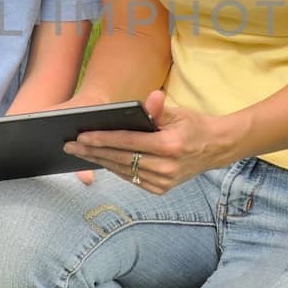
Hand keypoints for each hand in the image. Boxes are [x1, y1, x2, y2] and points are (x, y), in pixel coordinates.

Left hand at [62, 89, 234, 194]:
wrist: (216, 148)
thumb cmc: (194, 125)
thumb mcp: (179, 113)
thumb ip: (158, 109)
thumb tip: (150, 98)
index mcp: (170, 146)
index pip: (128, 142)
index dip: (103, 139)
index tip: (82, 135)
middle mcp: (166, 167)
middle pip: (121, 159)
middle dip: (93, 151)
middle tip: (70, 144)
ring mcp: (164, 181)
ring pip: (124, 171)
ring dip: (100, 161)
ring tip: (80, 152)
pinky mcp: (161, 189)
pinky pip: (132, 179)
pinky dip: (116, 169)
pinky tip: (100, 160)